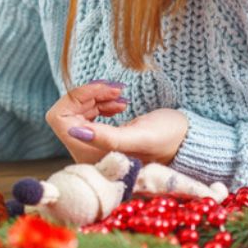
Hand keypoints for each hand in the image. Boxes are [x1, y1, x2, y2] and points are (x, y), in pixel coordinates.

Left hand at [46, 80, 188, 165]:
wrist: (187, 142)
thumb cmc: (169, 140)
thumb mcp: (141, 137)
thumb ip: (109, 138)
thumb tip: (75, 130)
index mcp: (92, 158)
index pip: (60, 120)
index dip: (77, 98)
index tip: (104, 90)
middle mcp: (87, 155)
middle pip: (66, 113)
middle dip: (88, 96)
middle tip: (116, 90)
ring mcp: (92, 147)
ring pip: (76, 111)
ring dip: (95, 97)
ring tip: (120, 95)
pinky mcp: (99, 139)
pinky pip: (86, 114)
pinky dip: (99, 102)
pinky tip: (118, 103)